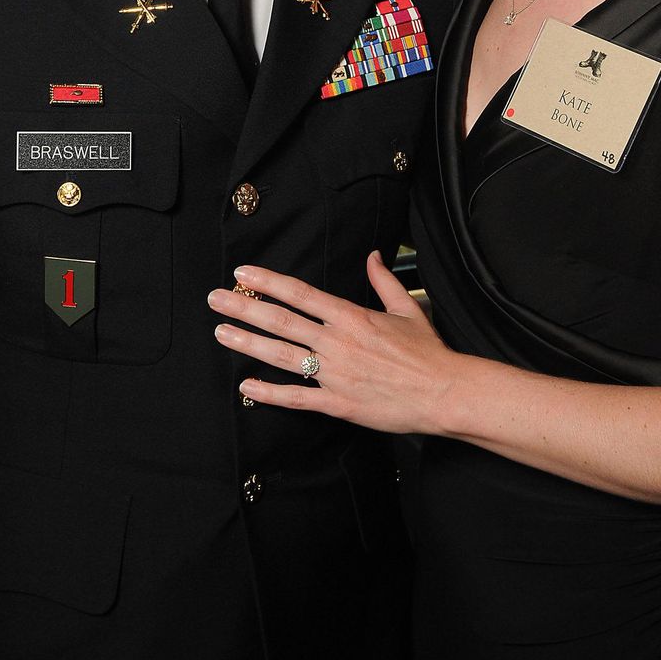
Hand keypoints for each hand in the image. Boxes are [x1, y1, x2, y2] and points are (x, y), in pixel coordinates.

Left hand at [207, 251, 457, 434]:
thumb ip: (383, 281)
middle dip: (245, 308)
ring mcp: (335, 374)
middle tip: (216, 299)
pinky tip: (246, 387)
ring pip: (282, 355)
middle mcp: (338, 342)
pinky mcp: (337, 403)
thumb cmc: (427, 352)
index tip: (244, 273)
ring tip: (221, 333)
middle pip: (282, 320)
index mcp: (352, 316)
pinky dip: (269, 393)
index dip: (269, 282)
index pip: (300, 293)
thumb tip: (372, 256)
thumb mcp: (407, 308)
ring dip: (248, 343)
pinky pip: (297, 398)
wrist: (444, 392)